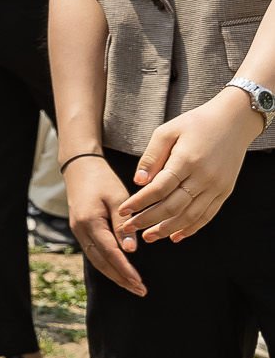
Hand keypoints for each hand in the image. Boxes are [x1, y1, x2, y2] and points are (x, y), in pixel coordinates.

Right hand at [64, 151, 142, 295]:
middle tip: (139, 291)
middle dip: (120, 278)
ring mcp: (78, 231)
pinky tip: (119, 271)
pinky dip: (107, 264)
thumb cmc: (102, 179)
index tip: (139, 282)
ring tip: (132, 286)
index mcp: (89, 222)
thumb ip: (123, 224)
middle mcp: (80, 230)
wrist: (80, 167)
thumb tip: (130, 250)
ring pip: (96, 260)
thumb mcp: (117, 197)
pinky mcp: (80, 230)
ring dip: (114, 274)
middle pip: (100, 262)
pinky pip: (93, 253)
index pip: (109, 252)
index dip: (124, 269)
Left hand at [115, 90, 258, 243]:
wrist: (234, 121)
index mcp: (187, 160)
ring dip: (168, 229)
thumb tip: (138, 182)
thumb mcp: (167, 131)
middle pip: (173, 206)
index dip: (139, 202)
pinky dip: (191, 228)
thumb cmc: (195, 123)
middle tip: (129, 228)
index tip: (122, 211)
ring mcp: (217, 187)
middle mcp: (204, 177)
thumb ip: (151, 156)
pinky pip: (208, 215)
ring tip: (148, 237)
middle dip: (148, 220)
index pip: (159, 188)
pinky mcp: (225, 191)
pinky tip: (176, 236)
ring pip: (191, 216)